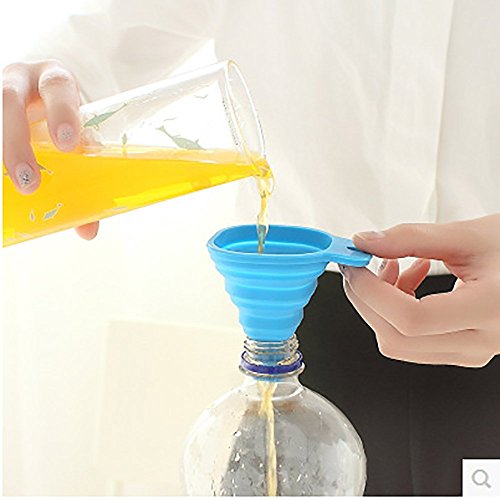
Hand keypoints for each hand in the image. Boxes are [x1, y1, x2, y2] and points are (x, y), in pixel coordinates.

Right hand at [2, 59, 98, 239]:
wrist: (35, 95)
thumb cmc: (60, 121)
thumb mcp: (75, 137)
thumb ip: (84, 172)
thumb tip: (88, 230)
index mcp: (54, 80)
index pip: (58, 86)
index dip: (62, 113)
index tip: (68, 144)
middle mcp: (20, 80)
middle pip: (9, 100)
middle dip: (17, 142)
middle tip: (28, 182)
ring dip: (0, 148)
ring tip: (11, 184)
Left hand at [341, 214, 499, 366]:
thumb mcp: (469, 235)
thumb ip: (411, 237)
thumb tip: (366, 242)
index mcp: (490, 310)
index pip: (411, 319)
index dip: (371, 292)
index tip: (354, 264)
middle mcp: (482, 342)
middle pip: (397, 338)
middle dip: (366, 299)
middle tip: (359, 265)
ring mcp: (473, 351)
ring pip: (401, 343)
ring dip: (382, 304)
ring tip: (394, 264)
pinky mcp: (464, 349)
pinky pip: (414, 340)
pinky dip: (398, 310)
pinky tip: (409, 278)